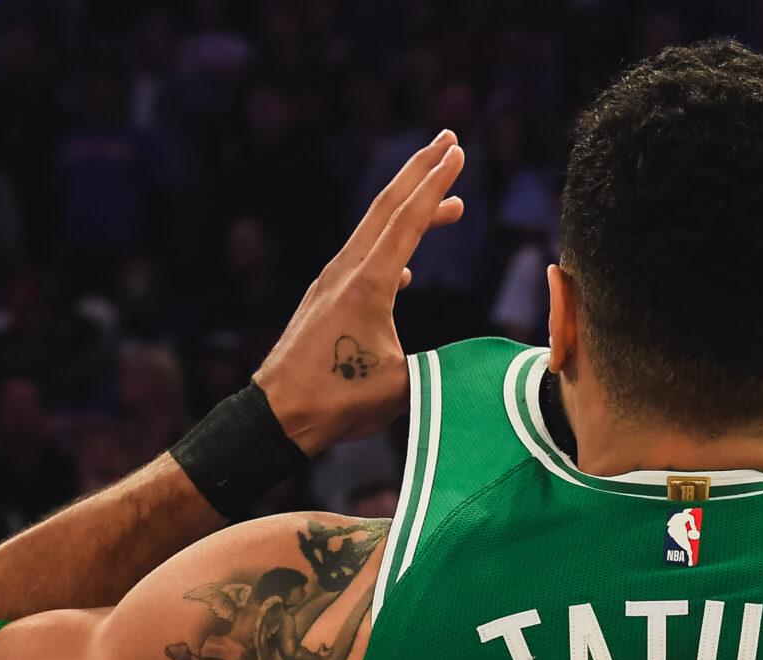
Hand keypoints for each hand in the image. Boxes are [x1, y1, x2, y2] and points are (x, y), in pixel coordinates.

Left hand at [255, 131, 466, 455]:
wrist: (278, 414)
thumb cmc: (338, 401)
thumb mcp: (404, 384)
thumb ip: (445, 365)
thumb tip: (484, 361)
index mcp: (369, 283)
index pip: (409, 220)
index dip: (437, 184)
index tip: (457, 153)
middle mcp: (347, 271)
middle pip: (388, 206)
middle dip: (421, 171)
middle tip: (448, 141)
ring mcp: (332, 283)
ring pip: (377, 231)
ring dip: (412, 210)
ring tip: (448, 204)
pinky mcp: (326, 301)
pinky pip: (366, 260)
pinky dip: (393, 249)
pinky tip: (407, 268)